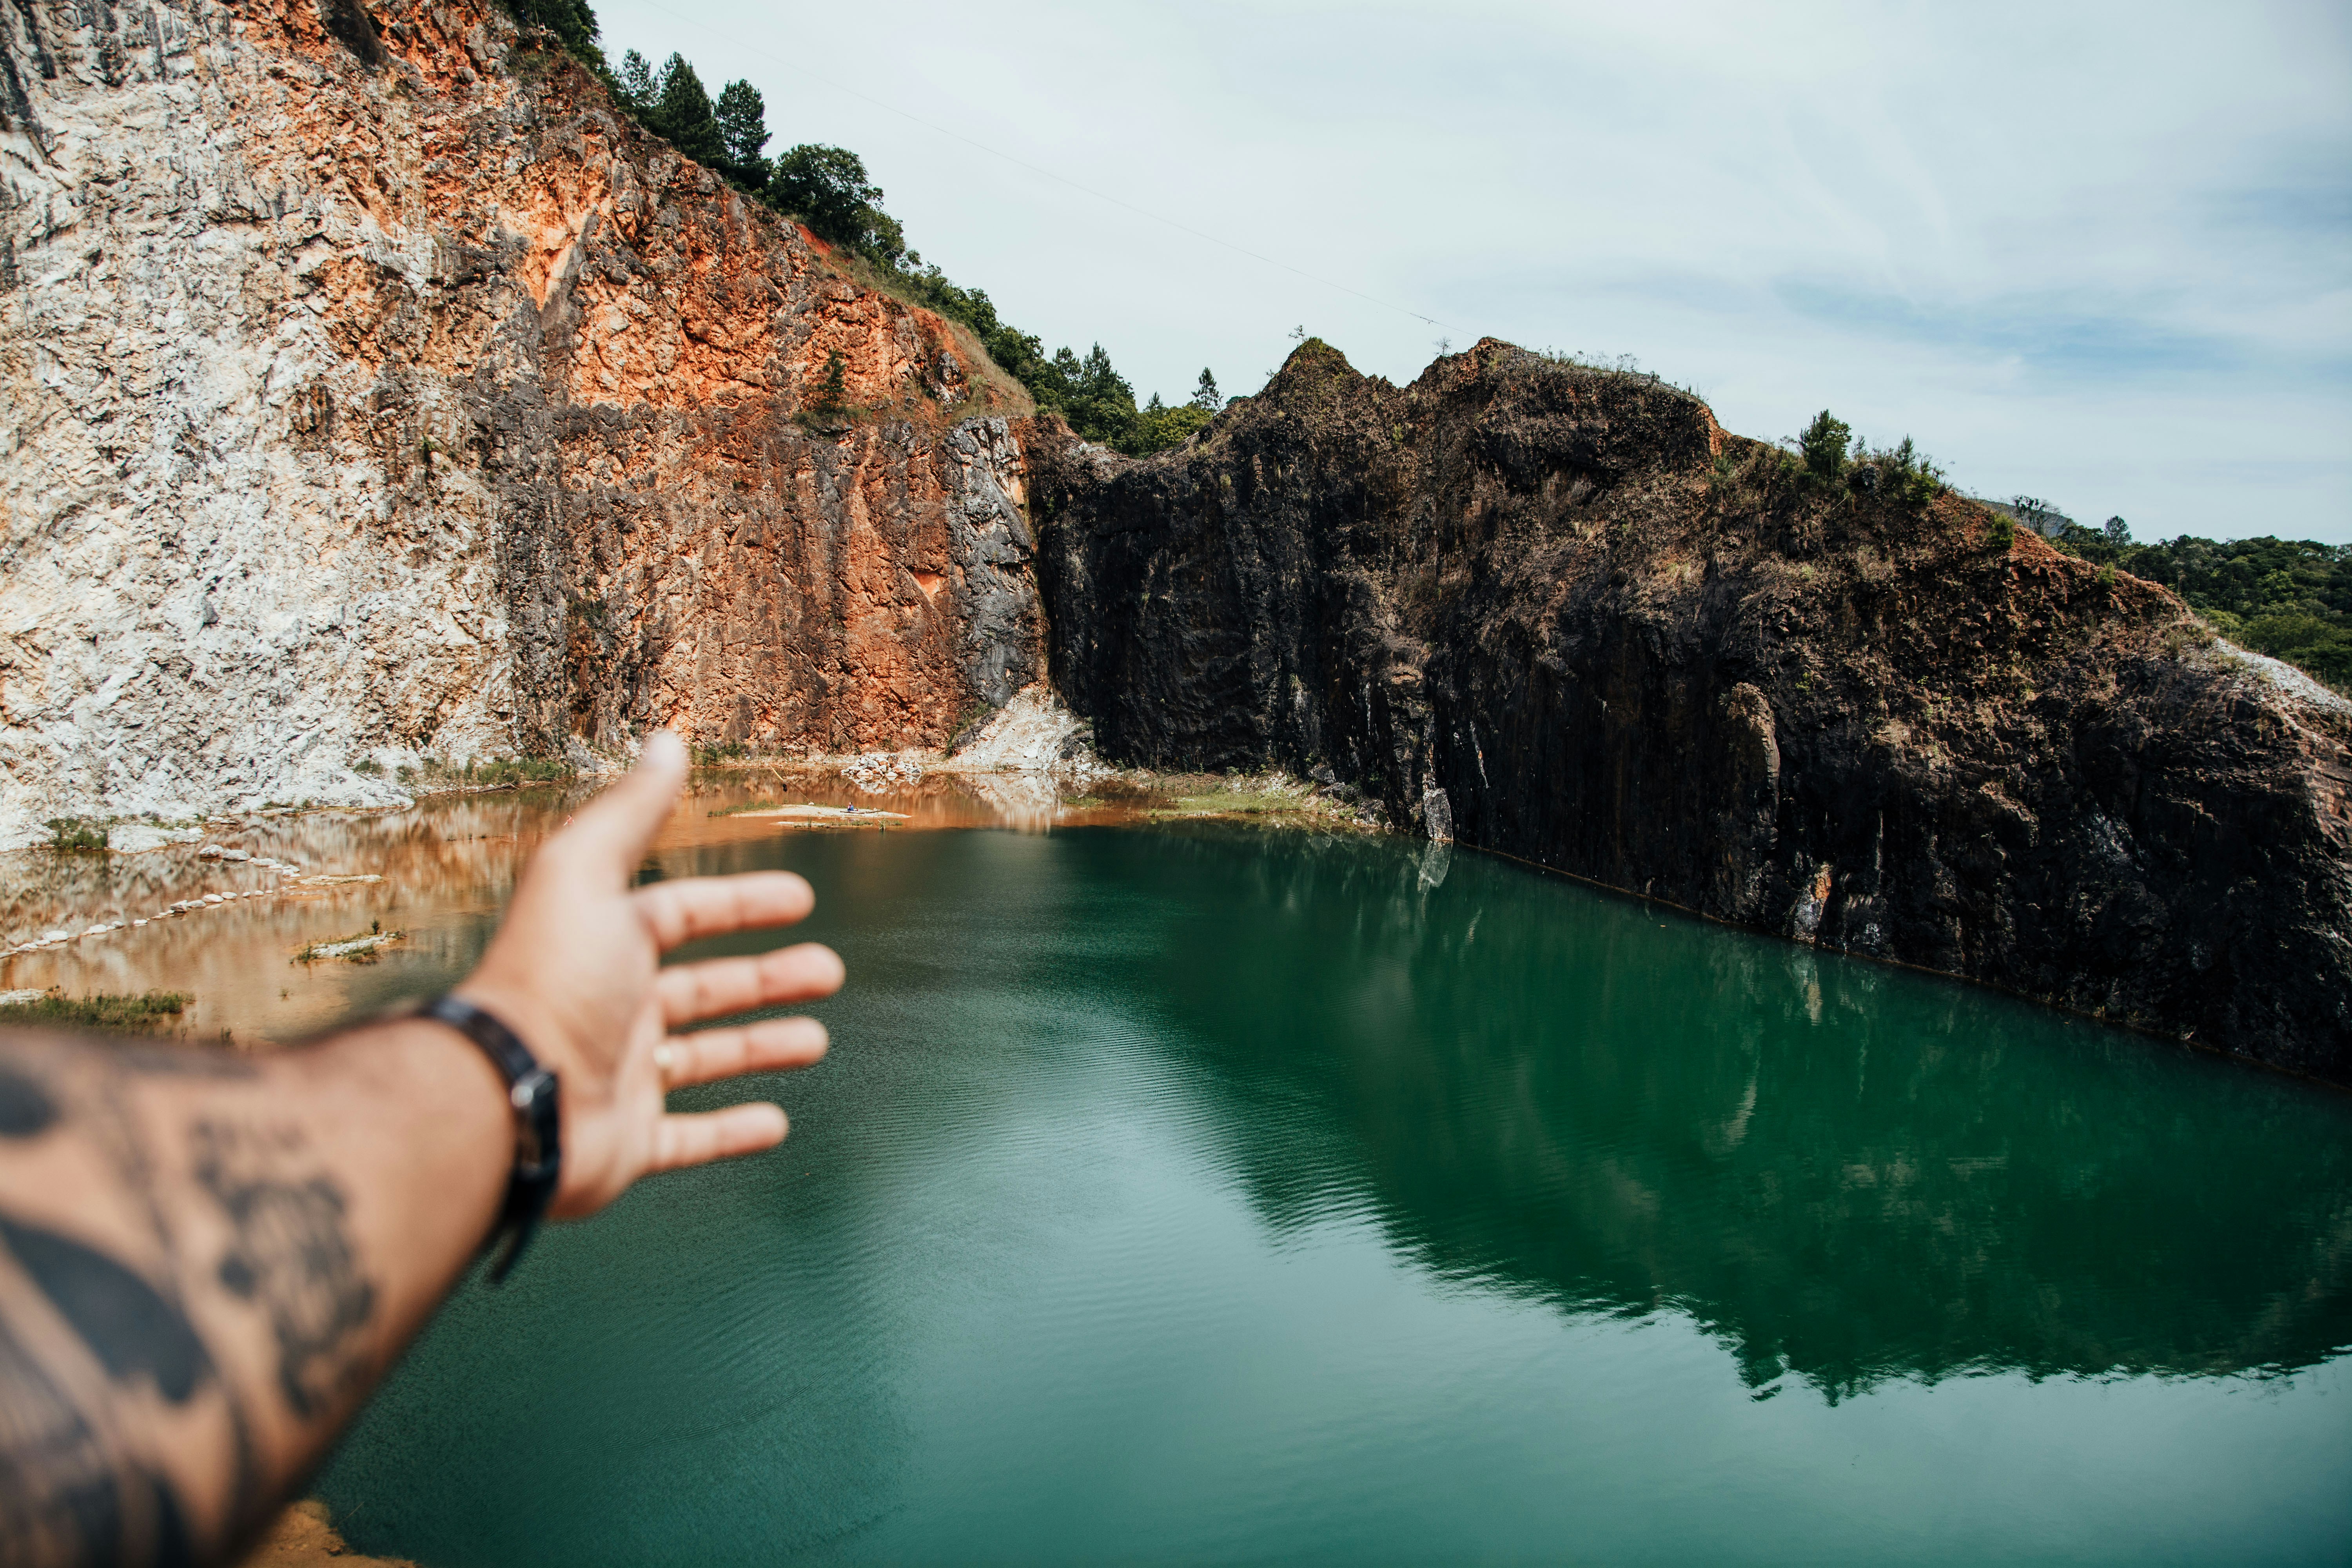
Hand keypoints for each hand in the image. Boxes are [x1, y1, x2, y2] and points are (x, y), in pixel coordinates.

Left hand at [454, 732, 842, 1217]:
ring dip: (761, 1046)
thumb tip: (666, 740)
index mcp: (605, 946)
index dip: (741, 903)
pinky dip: (733, 1133)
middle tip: (828, 970)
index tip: (799, 899)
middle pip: (704, 987)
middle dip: (768, 976)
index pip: (683, 914)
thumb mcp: (587, 875)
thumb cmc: (549, 983)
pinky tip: (774, 1123)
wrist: (507, 1098)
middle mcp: (611, 1008)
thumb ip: (630, 811)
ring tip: (814, 1040)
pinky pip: (689, 1138)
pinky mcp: (627, 1143)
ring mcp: (620, 1078)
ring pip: (704, 1058)